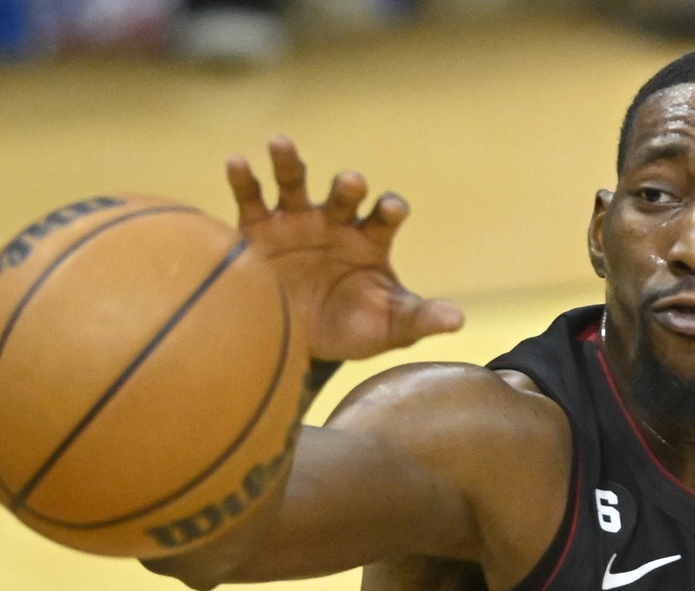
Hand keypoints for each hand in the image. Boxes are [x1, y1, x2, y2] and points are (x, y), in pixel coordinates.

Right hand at [226, 137, 462, 362]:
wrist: (302, 343)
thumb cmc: (354, 327)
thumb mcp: (389, 327)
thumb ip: (419, 319)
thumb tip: (458, 321)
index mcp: (371, 240)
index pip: (385, 216)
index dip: (390, 209)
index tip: (392, 208)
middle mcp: (335, 222)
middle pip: (344, 195)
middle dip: (348, 187)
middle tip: (352, 181)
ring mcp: (296, 221)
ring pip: (294, 183)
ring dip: (289, 163)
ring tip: (280, 142)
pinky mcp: (259, 229)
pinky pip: (250, 199)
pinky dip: (244, 180)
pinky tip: (237, 162)